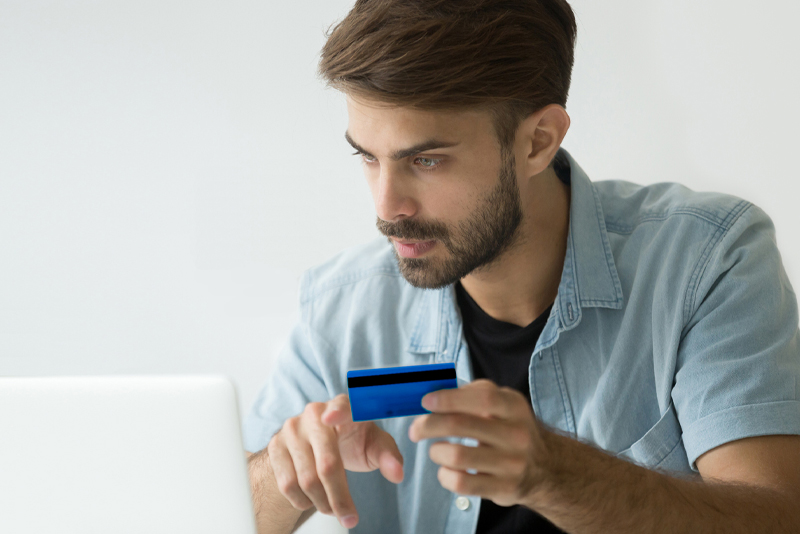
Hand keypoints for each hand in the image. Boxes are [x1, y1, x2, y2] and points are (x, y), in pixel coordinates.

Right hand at [267, 394, 403, 528]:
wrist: (317, 441)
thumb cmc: (352, 440)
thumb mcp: (375, 446)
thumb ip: (389, 457)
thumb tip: (397, 473)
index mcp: (344, 406)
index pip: (343, 407)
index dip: (338, 411)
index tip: (332, 418)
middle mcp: (314, 412)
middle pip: (327, 463)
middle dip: (340, 497)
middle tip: (349, 518)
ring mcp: (292, 428)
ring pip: (306, 478)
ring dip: (322, 503)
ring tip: (333, 508)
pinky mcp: (275, 445)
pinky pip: (286, 484)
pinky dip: (302, 500)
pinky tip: (313, 499)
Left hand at [408, 379, 552, 507]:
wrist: (545, 468)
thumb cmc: (511, 428)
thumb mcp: (504, 403)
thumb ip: (474, 393)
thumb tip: (435, 393)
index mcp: (514, 407)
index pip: (482, 398)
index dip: (449, 398)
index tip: (426, 401)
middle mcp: (516, 435)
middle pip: (461, 425)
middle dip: (429, 425)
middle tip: (416, 430)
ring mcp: (511, 464)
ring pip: (457, 456)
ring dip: (436, 451)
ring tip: (436, 450)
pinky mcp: (503, 488)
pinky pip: (461, 483)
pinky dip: (445, 475)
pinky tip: (446, 470)